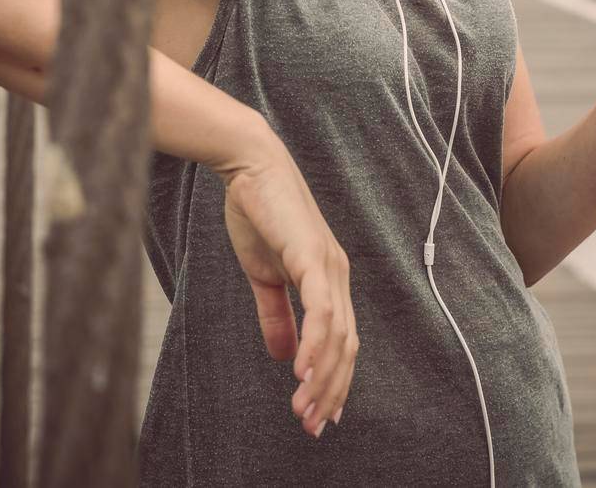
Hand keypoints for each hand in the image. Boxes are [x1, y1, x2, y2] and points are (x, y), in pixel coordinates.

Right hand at [219, 135, 356, 438]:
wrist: (250, 168)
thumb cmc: (258, 215)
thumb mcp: (264, 276)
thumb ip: (277, 315)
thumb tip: (285, 356)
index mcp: (329, 280)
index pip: (342, 341)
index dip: (334, 380)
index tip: (322, 415)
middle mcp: (338, 276)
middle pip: (346, 346)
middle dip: (331, 390)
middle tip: (313, 426)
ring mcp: (329, 266)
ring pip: (337, 335)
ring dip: (322, 378)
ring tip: (305, 410)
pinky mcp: (313, 257)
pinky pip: (322, 310)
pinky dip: (316, 344)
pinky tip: (304, 372)